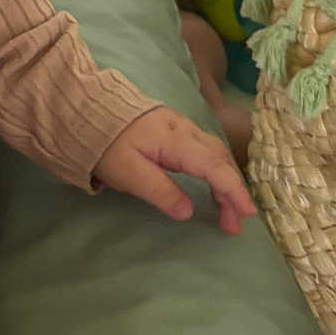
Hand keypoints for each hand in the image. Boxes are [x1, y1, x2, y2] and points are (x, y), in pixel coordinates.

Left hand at [95, 107, 257, 236]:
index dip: (233, 191)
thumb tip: (188, 211)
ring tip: (227, 211)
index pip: (214, 167)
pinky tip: (212, 184)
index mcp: (176, 141)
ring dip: (225, 181)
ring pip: (215, 153)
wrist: (88, 110)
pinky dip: (216, 169)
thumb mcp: (128, 173)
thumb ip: (159, 191)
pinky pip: (206, 149)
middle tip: (234, 224)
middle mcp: (186, 130)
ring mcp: (182, 127)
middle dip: (233, 192)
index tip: (247, 214)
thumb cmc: (106, 144)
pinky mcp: (175, 129)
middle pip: (220, 160)